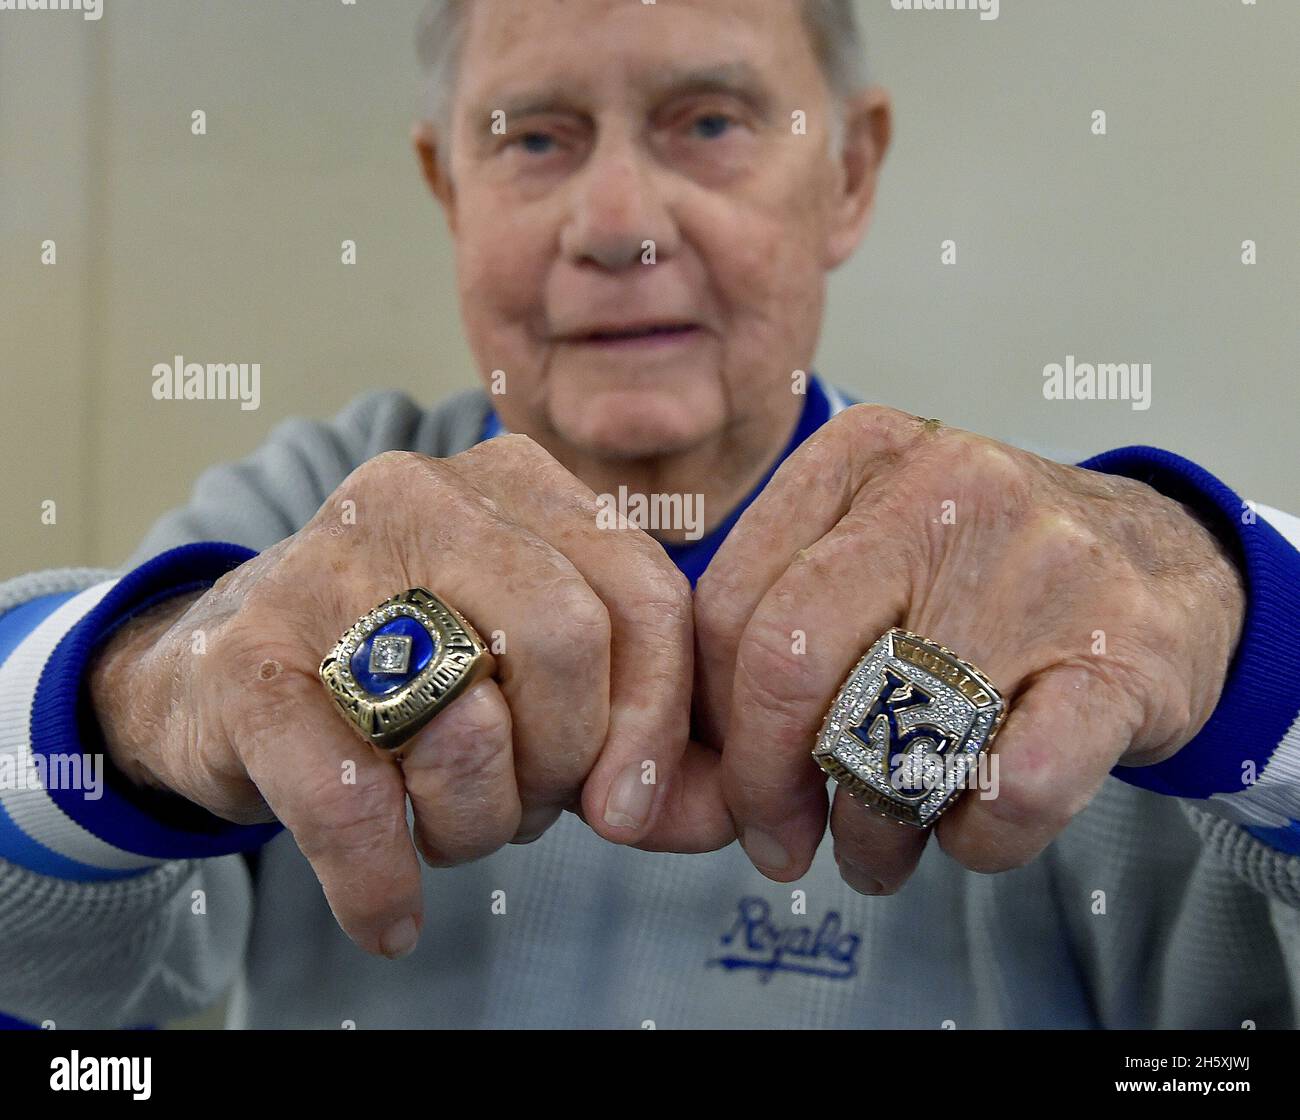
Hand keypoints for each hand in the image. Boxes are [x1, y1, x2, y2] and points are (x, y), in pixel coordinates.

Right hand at [89, 436, 730, 958]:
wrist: (228, 680)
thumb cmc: (416, 679)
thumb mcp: (546, 691)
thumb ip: (646, 742)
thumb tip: (731, 816)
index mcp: (518, 483)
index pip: (644, 591)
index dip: (656, 716)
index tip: (629, 807)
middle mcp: (424, 494)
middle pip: (567, 639)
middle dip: (565, 762)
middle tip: (525, 806)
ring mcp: (326, 564)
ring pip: (466, 718)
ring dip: (475, 823)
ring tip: (447, 826)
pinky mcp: (248, 657)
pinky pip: (348, 798)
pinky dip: (381, 881)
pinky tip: (391, 915)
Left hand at [694, 405, 1245, 893]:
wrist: (1165, 562)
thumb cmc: (983, 571)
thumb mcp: (873, 543)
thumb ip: (778, 616)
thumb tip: (696, 759)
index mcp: (861, 456)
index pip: (728, 608)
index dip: (714, 724)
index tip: (734, 786)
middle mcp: (946, 491)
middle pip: (788, 661)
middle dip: (764, 785)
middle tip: (779, 844)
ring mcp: (1042, 568)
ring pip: (896, 741)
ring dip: (873, 833)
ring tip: (879, 848)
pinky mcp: (1124, 654)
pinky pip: (1013, 786)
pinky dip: (977, 840)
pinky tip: (972, 832)